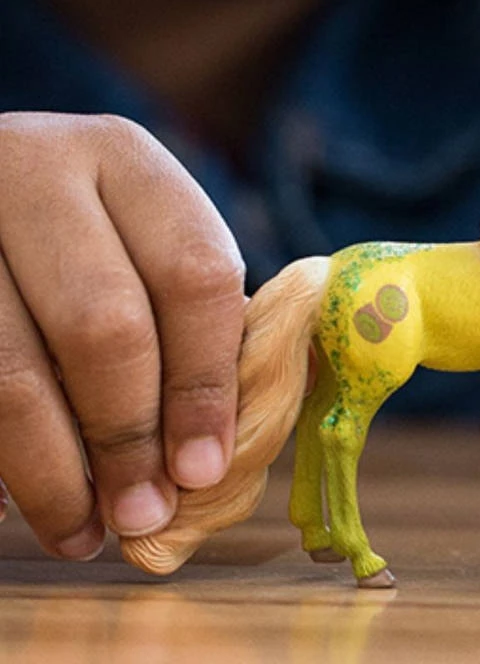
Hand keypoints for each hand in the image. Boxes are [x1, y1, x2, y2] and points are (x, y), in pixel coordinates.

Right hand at [0, 113, 244, 559]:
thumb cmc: (84, 230)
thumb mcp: (141, 234)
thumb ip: (195, 310)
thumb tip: (246, 428)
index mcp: (124, 158)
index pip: (192, 273)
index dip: (206, 381)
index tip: (206, 467)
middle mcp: (36, 171)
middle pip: (103, 323)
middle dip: (129, 434)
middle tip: (146, 512)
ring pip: (11, 368)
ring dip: (54, 469)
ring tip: (86, 531)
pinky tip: (20, 503)